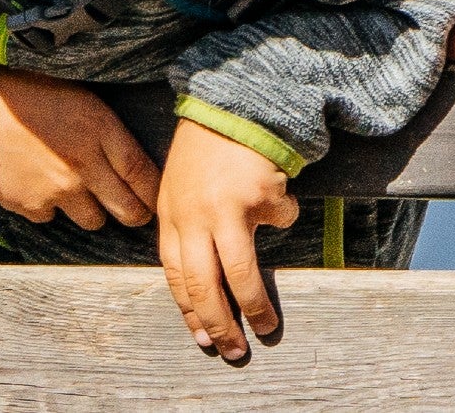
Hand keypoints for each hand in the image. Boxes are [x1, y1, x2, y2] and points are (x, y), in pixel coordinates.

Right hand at [0, 68, 157, 230]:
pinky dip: (49, 206)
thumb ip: (108, 130)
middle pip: (127, 210)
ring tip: (76, 191)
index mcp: (99, 130)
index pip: (143, 174)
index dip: (153, 192)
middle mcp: (82, 165)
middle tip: (131, 211)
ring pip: (92, 221)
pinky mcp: (29, 204)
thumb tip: (134, 162)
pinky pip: (51, 217)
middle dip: (134, 214)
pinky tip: (37, 183)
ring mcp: (55, 190)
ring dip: (89, 210)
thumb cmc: (27, 92)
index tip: (153, 199)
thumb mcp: (79, 97)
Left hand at [156, 119, 301, 362]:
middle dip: (218, 324)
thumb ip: (186, 229)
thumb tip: (206, 285)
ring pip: (240, 272)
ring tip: (266, 327)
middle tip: (234, 350)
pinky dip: (285, 217)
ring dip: (254, 305)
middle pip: (202, 284)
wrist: (232, 103)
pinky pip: (281, 221)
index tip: (202, 338)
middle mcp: (192, 216)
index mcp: (170, 216)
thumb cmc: (207, 150)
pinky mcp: (256, 196)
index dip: (190, 311)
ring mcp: (224, 207)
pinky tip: (280, 201)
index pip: (175, 276)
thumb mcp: (178, 189)